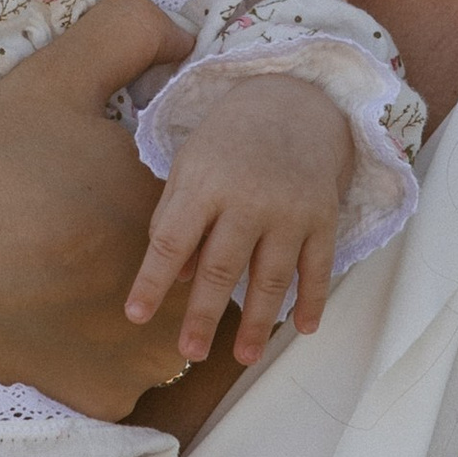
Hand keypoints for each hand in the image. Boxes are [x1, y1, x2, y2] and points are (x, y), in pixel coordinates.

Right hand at [0, 0, 196, 419]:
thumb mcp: (59, 72)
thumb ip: (132, 31)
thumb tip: (184, 40)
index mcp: (180, 210)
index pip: (211, 196)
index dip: (167, 181)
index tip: (118, 176)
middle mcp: (181, 291)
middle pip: (202, 264)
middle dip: (174, 246)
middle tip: (99, 225)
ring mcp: (146, 357)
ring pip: (176, 325)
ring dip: (152, 304)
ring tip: (87, 272)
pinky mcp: (107, 397)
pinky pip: (126, 372)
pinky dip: (105, 350)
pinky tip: (62, 316)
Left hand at [124, 72, 354, 369]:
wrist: (295, 99)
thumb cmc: (229, 139)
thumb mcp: (191, 164)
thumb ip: (177, 216)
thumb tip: (179, 278)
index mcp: (204, 181)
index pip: (171, 240)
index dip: (152, 281)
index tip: (134, 316)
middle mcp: (247, 198)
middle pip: (222, 267)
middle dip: (204, 315)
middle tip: (189, 353)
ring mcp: (289, 210)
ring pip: (271, 277)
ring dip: (258, 322)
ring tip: (243, 357)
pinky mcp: (323, 216)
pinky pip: (318, 267)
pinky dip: (312, 300)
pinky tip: (303, 329)